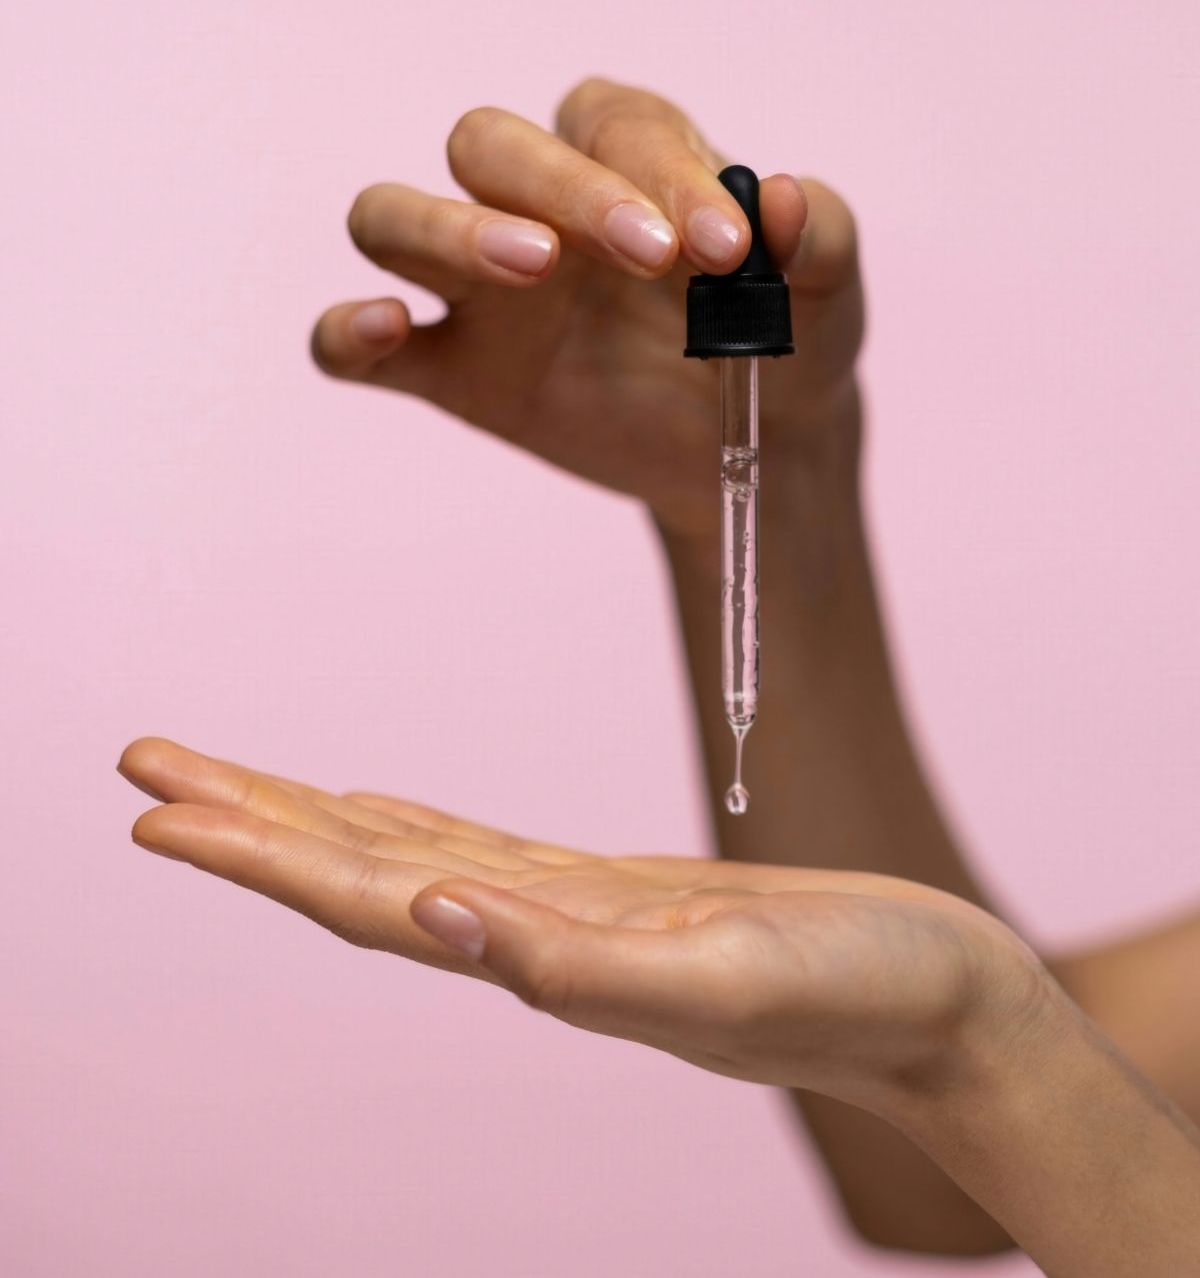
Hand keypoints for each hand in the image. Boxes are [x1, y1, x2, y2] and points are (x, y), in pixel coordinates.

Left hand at [120, 738, 1042, 1113]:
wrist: (941, 1003)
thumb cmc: (859, 999)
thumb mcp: (723, 981)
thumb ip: (574, 965)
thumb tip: (432, 920)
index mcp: (544, 955)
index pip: (364, 899)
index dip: (257, 854)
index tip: (156, 811)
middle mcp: (533, 935)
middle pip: (359, 869)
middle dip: (248, 816)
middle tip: (145, 762)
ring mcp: (569, 913)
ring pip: (410, 853)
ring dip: (310, 817)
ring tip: (227, 782)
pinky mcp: (614, 892)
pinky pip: (483, 848)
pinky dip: (412, 825)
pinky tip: (374, 813)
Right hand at [312, 77, 862, 537]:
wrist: (756, 446)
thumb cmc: (785, 344)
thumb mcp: (831, 294)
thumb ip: (822, 237)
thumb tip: (781, 200)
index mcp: (624, 158)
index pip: (610, 124)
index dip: (660, 169)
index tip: (724, 251)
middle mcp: (536, 204)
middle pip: (485, 143)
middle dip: (558, 185)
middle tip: (644, 257)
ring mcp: (480, 288)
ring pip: (392, 217)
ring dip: (446, 230)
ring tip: (532, 270)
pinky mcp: (450, 368)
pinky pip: (354, 345)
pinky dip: (347, 334)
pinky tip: (384, 332)